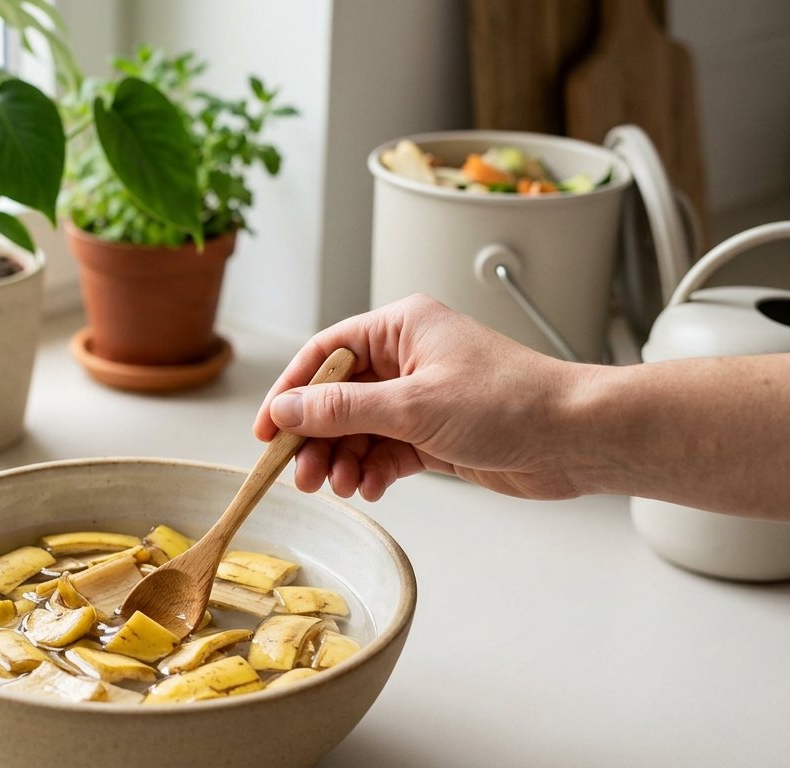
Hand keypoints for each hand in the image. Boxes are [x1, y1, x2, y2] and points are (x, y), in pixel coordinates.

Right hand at [253, 294, 591, 501]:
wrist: (576, 438)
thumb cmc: (509, 403)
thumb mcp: (412, 406)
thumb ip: (342, 410)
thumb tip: (286, 411)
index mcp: (401, 328)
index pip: (324, 354)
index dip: (290, 392)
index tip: (267, 431)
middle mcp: (407, 357)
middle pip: (337, 397)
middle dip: (316, 438)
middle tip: (300, 474)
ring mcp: (421, 396)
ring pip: (358, 429)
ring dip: (343, 459)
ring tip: (339, 487)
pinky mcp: (436, 432)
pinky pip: (385, 450)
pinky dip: (372, 470)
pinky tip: (370, 487)